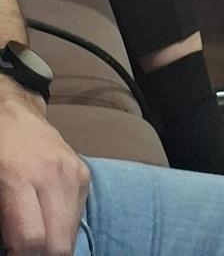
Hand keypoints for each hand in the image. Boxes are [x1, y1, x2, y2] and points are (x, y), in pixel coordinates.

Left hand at [0, 82, 89, 254]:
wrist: (13, 114)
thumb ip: (3, 220)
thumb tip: (11, 248)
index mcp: (19, 177)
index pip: (31, 240)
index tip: (12, 255)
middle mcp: (52, 175)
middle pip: (58, 246)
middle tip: (23, 252)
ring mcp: (73, 173)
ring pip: (70, 238)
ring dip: (52, 247)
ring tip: (33, 239)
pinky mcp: (83, 174)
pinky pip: (76, 220)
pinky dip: (61, 230)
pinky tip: (45, 220)